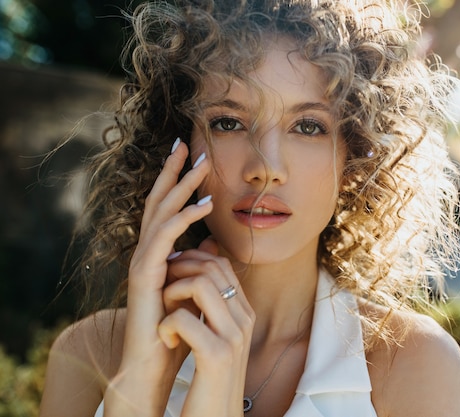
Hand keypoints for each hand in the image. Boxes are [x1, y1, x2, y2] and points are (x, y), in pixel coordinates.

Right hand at [104, 139, 213, 416]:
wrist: (154, 363)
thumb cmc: (176, 327)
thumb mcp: (195, 285)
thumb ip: (200, 260)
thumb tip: (214, 238)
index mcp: (157, 252)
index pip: (165, 207)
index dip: (175, 180)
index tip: (191, 154)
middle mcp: (146, 251)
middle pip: (158, 201)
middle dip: (173, 171)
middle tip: (187, 143)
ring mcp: (142, 261)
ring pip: (161, 212)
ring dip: (182, 185)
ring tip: (203, 164)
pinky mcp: (144, 274)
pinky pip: (165, 238)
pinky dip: (184, 217)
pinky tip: (205, 204)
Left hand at [159, 237, 254, 416]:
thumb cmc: (209, 380)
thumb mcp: (215, 338)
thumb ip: (211, 308)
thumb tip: (199, 274)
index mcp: (244, 314)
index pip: (221, 265)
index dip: (192, 260)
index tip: (171, 275)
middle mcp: (244, 321)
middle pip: (212, 268)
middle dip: (179, 270)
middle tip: (162, 290)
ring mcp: (233, 337)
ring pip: (200, 285)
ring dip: (172, 292)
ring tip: (164, 313)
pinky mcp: (216, 356)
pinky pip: (184, 319)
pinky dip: (166, 325)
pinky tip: (166, 339)